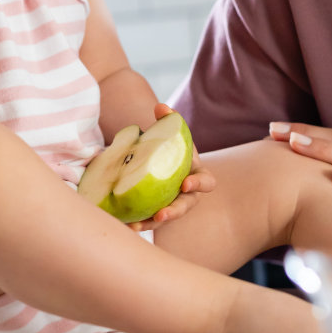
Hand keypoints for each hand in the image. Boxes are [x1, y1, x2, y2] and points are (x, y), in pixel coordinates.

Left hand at [128, 104, 215, 230]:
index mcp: (197, 175)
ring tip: (138, 226)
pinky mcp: (157, 213)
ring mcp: (173, 206)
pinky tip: (125, 224)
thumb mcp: (173, 135)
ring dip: (152, 224)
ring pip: (165, 218)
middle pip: (185, 206)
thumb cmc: (172, 149)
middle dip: (174, 212)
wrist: (161, 162)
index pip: (206, 182)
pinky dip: (138, 223)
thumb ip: (168, 121)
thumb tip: (160, 107)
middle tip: (162, 214)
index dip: (199, 184)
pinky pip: (149, 221)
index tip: (186, 183)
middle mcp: (187, 194)